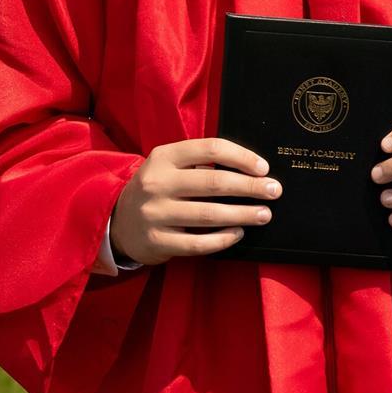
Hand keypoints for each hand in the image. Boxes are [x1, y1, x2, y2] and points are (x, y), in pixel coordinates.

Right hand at [107, 139, 279, 265]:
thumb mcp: (168, 167)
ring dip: (243, 214)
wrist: (117, 221)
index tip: (263, 168)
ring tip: (264, 214)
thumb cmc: (156, 189)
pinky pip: (198, 243)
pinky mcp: (157, 241)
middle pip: (214, 182)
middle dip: (250, 187)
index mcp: (163, 157)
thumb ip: (199, 163)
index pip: (210, 149)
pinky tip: (238, 233)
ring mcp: (156, 213)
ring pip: (209, 214)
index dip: (241, 157)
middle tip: (274, 191)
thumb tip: (250, 169)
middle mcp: (157, 183)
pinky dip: (223, 239)